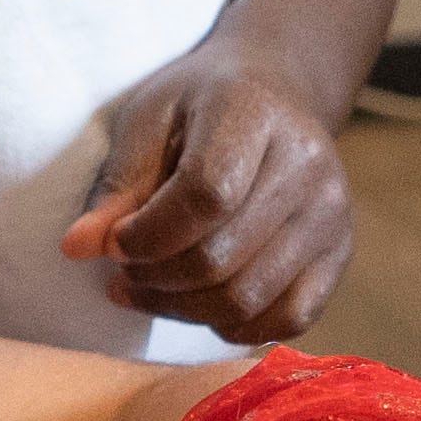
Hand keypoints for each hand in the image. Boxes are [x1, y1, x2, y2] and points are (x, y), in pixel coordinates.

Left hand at [66, 58, 360, 341]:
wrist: (275, 94)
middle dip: (156, 279)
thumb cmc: (198, 106)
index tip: (114, 243)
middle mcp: (308, 164)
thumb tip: (79, 249)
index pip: (205, 196)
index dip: (149, 235)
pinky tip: (200, 306)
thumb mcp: (147, 121)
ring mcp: (332, 213)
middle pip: (222, 258)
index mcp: (255, 113)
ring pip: (248, 299)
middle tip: (125, 271)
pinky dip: (235, 326)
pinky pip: (289, 318)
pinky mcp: (341, 251)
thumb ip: (118, 185)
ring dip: (183, 309)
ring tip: (151, 288)